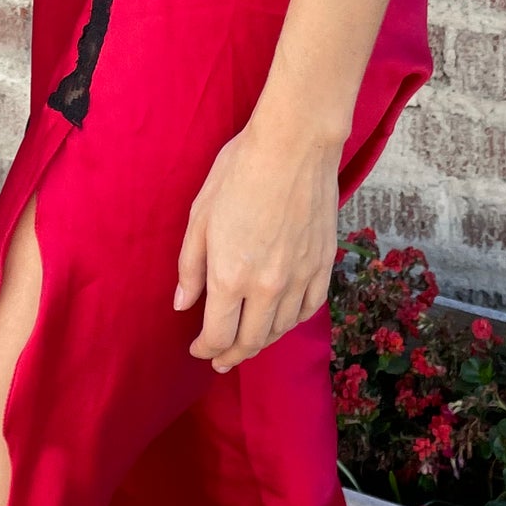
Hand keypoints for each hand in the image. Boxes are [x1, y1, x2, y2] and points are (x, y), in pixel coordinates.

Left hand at [173, 112, 342, 373]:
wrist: (294, 146)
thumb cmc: (239, 173)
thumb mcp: (200, 216)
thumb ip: (190, 266)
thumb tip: (183, 302)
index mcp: (230, 275)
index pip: (217, 334)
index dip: (205, 349)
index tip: (198, 348)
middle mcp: (267, 286)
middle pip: (250, 341)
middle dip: (231, 355)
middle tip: (220, 359)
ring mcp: (300, 278)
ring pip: (281, 329)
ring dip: (261, 342)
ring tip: (248, 342)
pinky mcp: (323, 265)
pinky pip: (309, 309)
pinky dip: (292, 321)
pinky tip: (282, 320)